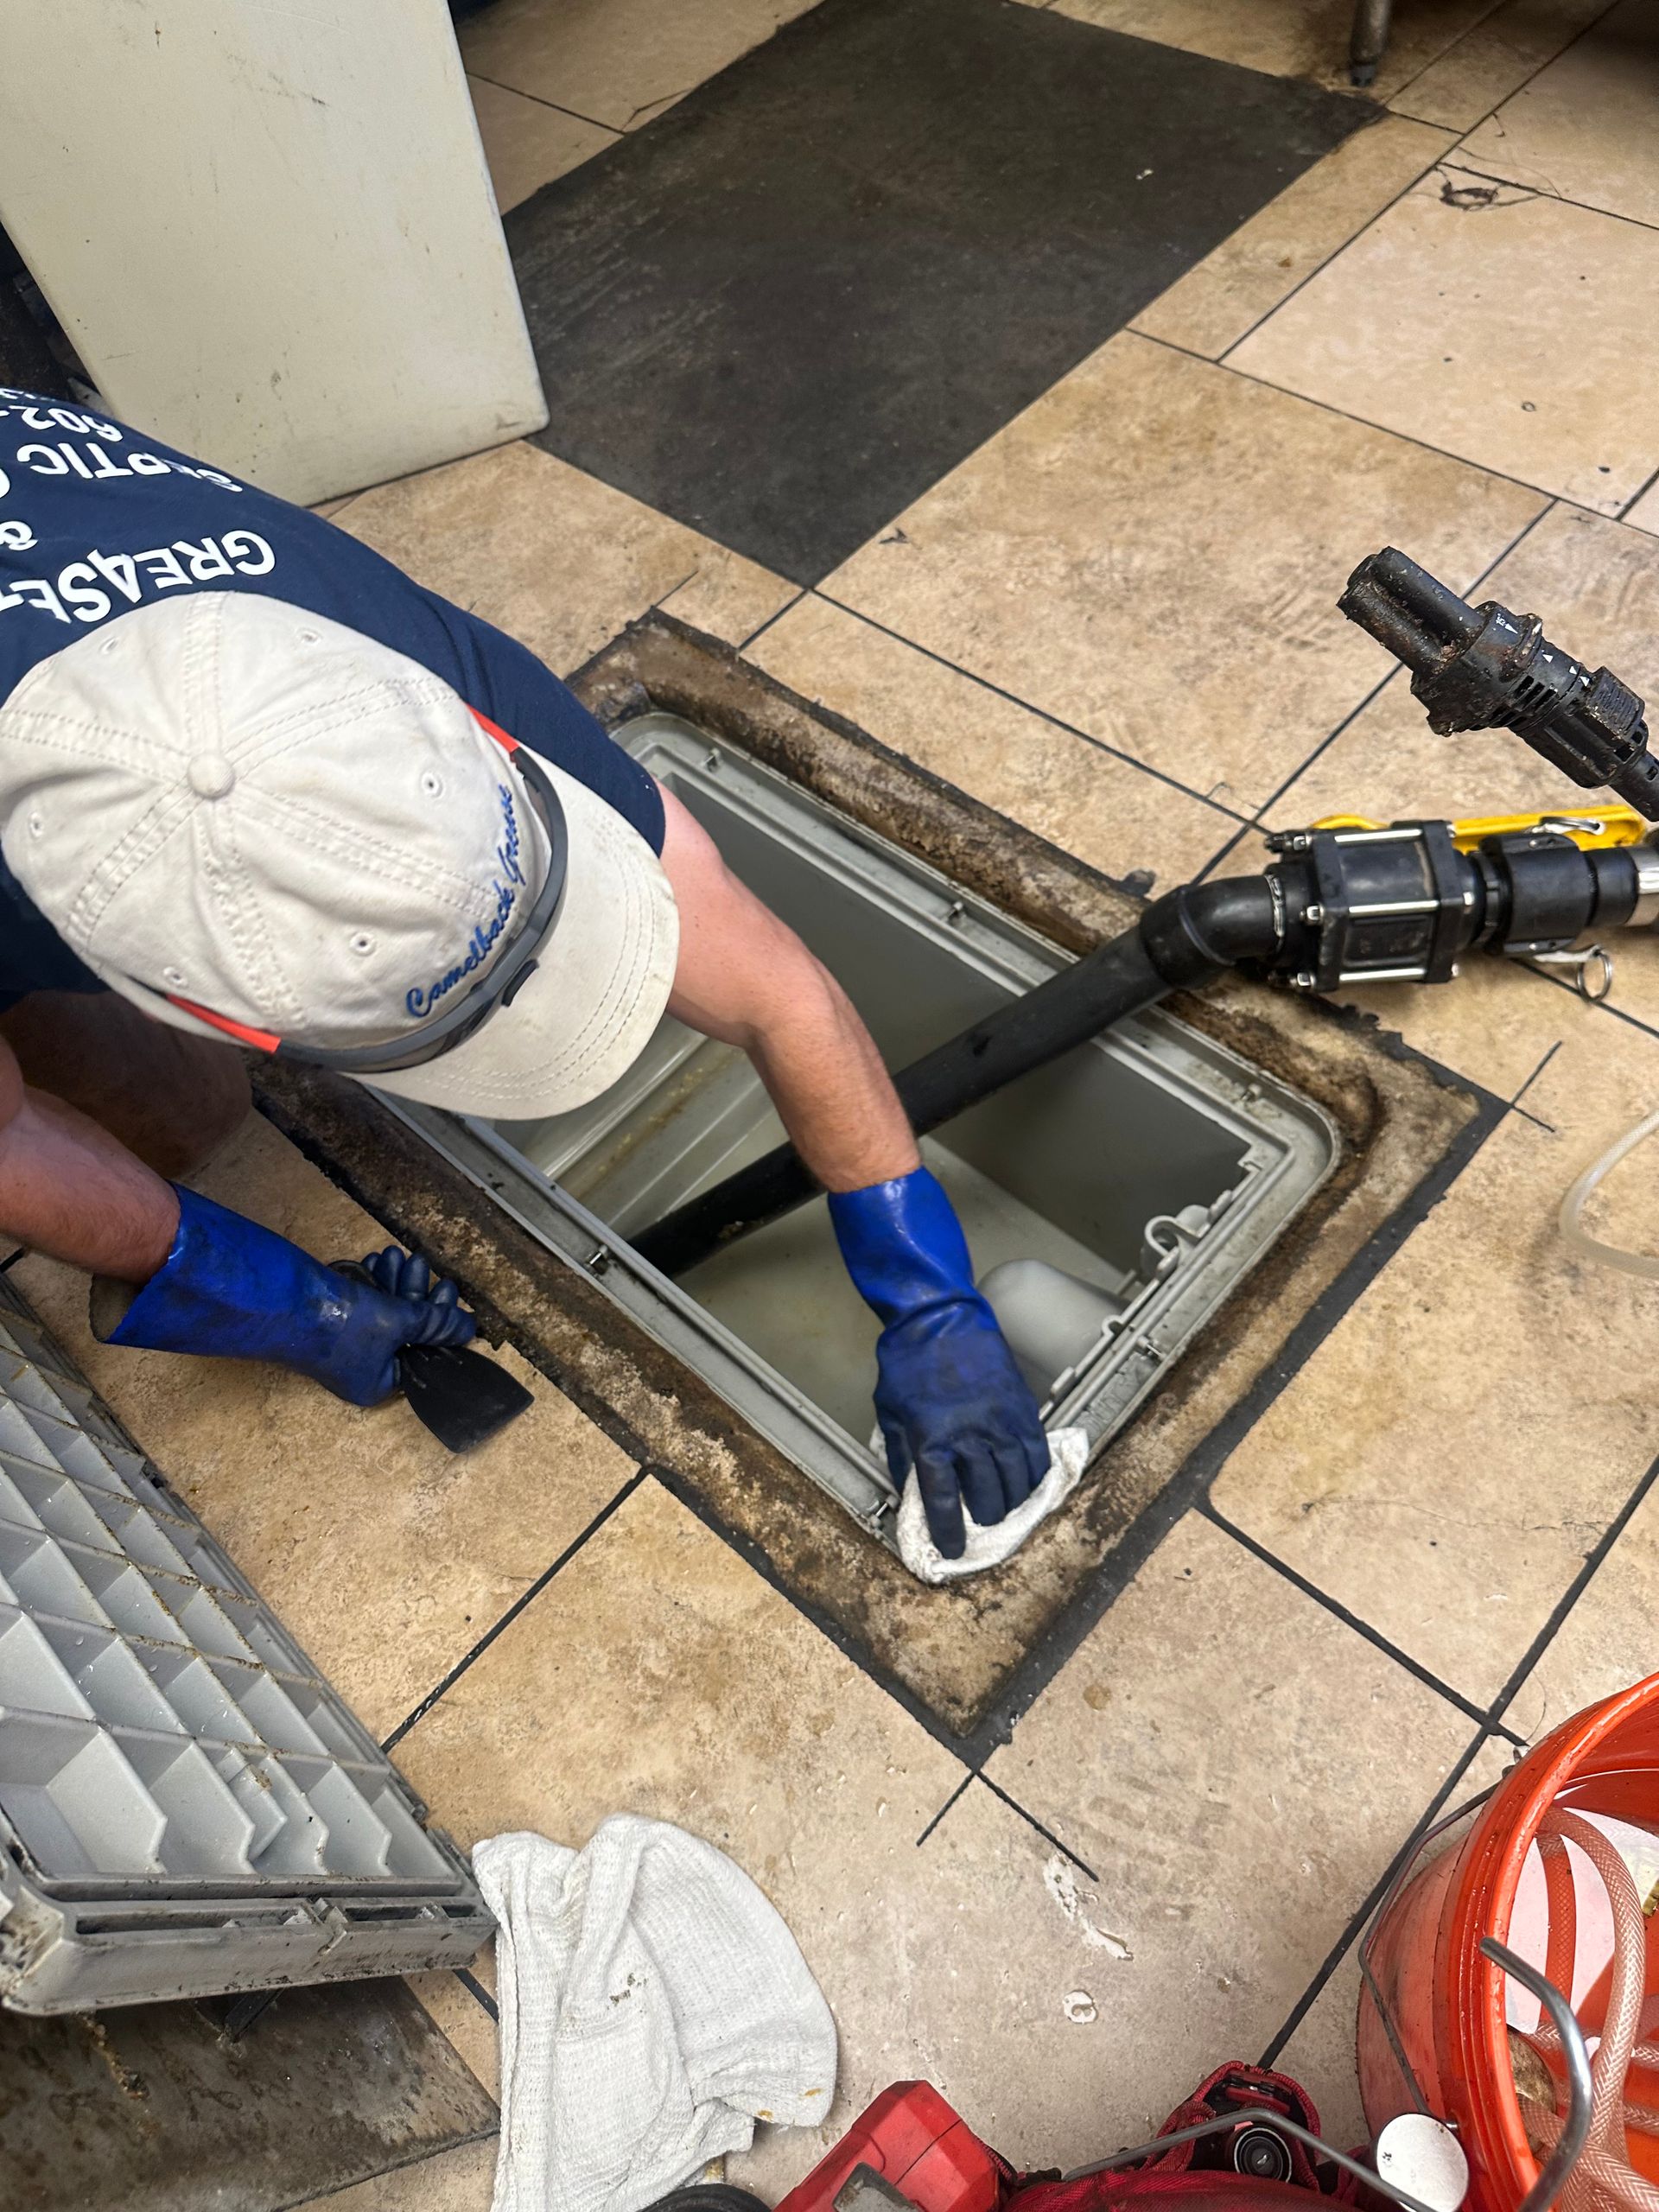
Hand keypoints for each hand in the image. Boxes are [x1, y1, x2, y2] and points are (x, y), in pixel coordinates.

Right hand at [95, 1186, 474, 1404]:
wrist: (282, 1302)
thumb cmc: (340, 1323)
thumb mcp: (399, 1322)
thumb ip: (435, 1323)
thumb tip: (469, 1328)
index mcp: (378, 1384)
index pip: (424, 1356)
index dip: (440, 1323)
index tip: (448, 1290)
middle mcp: (361, 1370)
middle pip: (405, 1332)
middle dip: (415, 1293)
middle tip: (424, 1264)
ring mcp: (344, 1346)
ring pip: (384, 1312)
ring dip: (394, 1281)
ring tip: (398, 1255)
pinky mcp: (329, 1322)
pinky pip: (362, 1304)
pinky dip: (372, 1283)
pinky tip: (377, 1260)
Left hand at [873, 1294, 1049, 1558]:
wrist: (940, 1317)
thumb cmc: (907, 1362)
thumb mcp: (888, 1411)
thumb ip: (900, 1455)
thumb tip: (910, 1491)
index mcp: (931, 1439)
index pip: (943, 1502)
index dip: (948, 1533)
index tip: (952, 1552)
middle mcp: (971, 1436)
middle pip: (986, 1497)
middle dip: (982, 1520)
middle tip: (979, 1527)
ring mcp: (1001, 1422)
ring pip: (1017, 1480)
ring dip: (1011, 1503)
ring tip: (1003, 1510)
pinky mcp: (1022, 1408)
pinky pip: (1037, 1453)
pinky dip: (1035, 1476)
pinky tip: (1028, 1485)